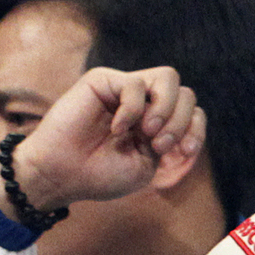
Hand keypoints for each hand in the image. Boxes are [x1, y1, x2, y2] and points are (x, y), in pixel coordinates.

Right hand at [0, 65, 203, 215]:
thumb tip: (185, 116)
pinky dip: (132, 110)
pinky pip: (134, 84)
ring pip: (168, 78)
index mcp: (153, 123)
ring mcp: (122, 90)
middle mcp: (141, 102)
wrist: (59, 176)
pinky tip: (117, 128)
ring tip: (147, 131)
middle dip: (180, 122)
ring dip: (166, 108)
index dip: (195, 129)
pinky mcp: (102, 81)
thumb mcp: (146, 164)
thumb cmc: (98, 175)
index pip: (192, 111)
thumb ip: (170, 139)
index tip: (183, 151)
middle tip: (158, 145)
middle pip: (186, 94)